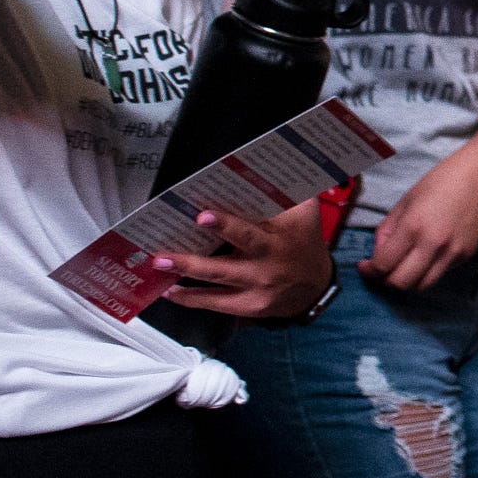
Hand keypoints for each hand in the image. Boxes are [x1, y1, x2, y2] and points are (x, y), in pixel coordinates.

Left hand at [156, 201, 333, 318]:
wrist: (317, 285)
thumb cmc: (305, 241)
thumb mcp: (304, 214)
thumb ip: (286, 193)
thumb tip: (262, 169)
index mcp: (276, 242)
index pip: (248, 233)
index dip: (225, 226)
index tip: (203, 216)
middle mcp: (264, 268)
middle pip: (223, 267)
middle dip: (191, 262)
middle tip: (164, 254)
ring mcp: (255, 291)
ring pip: (215, 285)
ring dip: (184, 278)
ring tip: (160, 268)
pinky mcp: (249, 308)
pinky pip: (216, 305)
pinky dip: (192, 298)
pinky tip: (172, 291)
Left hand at [363, 150, 477, 291]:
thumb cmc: (441, 182)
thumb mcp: (405, 201)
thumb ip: (387, 230)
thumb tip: (378, 254)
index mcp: (412, 227)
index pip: (384, 265)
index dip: (369, 271)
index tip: (365, 267)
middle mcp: (432, 244)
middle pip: (400, 283)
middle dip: (385, 280)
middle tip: (382, 270)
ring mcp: (452, 253)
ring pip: (421, 286)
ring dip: (408, 280)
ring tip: (404, 266)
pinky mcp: (466, 256)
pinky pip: (440, 273)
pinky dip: (428, 270)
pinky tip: (428, 254)